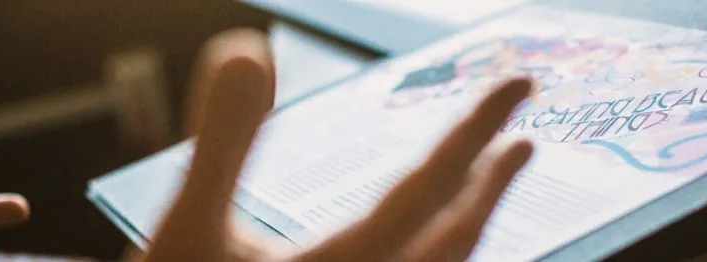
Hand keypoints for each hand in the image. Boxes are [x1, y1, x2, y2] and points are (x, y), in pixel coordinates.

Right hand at [139, 28, 533, 261]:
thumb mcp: (185, 232)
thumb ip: (222, 144)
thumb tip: (249, 49)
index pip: (429, 188)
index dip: (476, 129)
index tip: (517, 85)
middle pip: (455, 237)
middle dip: (491, 181)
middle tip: (521, 138)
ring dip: (473, 222)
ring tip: (490, 184)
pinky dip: (441, 257)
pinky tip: (434, 244)